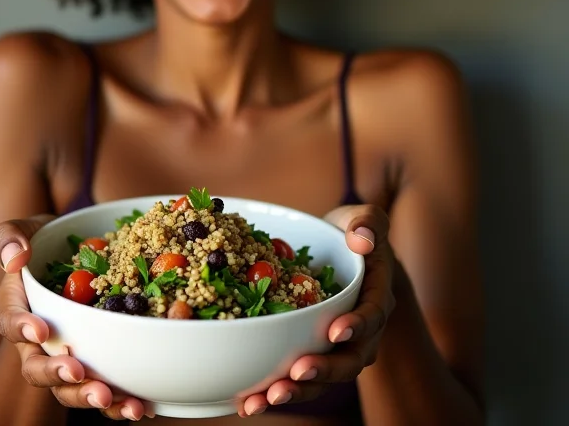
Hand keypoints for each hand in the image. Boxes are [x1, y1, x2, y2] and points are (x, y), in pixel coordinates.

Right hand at [0, 216, 152, 419]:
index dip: (23, 328)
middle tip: (78, 373)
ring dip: (90, 397)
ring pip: (70, 387)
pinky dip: (119, 400)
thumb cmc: (45, 238)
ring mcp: (65, 354)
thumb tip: (15, 257)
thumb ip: (10, 236)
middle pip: (38, 367)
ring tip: (112, 400)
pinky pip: (102, 387)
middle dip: (57, 375)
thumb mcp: (28, 227)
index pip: (12, 321)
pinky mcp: (93, 362)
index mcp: (18, 306)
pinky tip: (140, 405)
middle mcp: (38, 339)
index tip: (41, 330)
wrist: (74, 249)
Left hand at [236, 204, 394, 416]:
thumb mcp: (364, 219)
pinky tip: (246, 402)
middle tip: (296, 374)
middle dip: (322, 370)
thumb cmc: (354, 234)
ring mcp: (334, 347)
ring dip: (294, 391)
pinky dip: (272, 390)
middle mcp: (359, 331)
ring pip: (320, 377)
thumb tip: (362, 239)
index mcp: (375, 298)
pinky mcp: (310, 351)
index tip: (335, 332)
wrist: (345, 253)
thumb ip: (368, 223)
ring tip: (265, 399)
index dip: (356, 326)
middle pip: (347, 360)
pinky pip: (296, 377)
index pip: (371, 316)